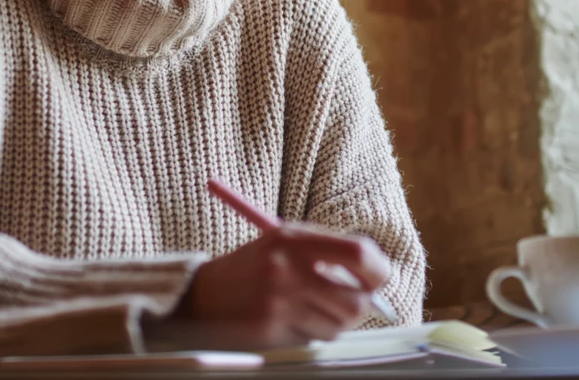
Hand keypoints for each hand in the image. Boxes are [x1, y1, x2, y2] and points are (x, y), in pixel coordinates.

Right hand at [147, 224, 390, 350]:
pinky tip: (288, 320)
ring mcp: (279, 301)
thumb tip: (377, 276)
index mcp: (294, 238)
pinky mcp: (270, 329)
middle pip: (355, 301)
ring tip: (307, 309)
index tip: (377, 279)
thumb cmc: (252, 267)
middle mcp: (288, 268)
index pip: (359, 253)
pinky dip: (309, 333)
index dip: (378, 270)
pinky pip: (313, 339)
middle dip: (358, 307)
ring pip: (337, 325)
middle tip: (347, 303)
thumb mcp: (284, 242)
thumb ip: (327, 251)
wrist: (200, 294)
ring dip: (331, 322)